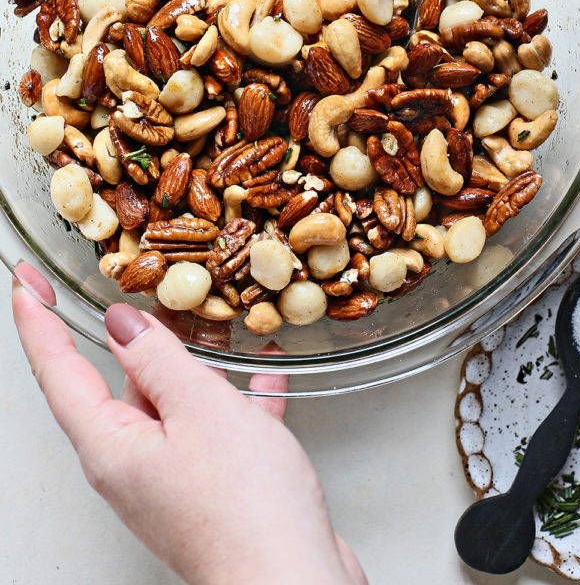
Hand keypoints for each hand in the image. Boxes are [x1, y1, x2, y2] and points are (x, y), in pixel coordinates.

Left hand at [12, 262, 365, 584]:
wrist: (295, 584)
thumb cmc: (244, 507)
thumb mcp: (198, 410)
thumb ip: (158, 359)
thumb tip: (122, 323)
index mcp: (110, 447)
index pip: (57, 371)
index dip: (38, 321)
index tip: (26, 282)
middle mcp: (132, 465)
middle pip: (120, 385)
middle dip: (136, 336)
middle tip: (148, 288)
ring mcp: (174, 480)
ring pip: (174, 405)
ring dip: (195, 364)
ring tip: (218, 324)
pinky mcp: (215, 491)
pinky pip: (219, 429)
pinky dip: (239, 399)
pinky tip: (266, 376)